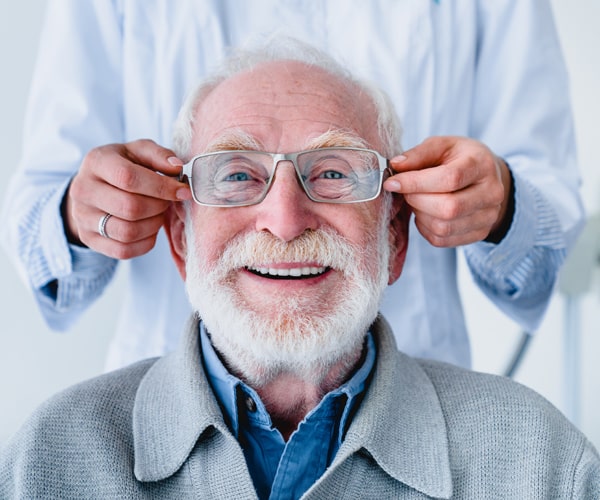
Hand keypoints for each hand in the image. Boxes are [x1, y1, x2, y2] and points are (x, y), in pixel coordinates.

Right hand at [64, 139, 191, 258]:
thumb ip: (159, 155)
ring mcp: (83, 217)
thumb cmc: (122, 167)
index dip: (161, 186)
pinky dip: (145, 241)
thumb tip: (176, 167)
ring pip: (128, 232)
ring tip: (157, 213)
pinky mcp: (89, 239)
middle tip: (167, 202)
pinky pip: (123, 250)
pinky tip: (149, 228)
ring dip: (153, 224)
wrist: (93, 187)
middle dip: (159, 206)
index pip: (129, 178)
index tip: (182, 191)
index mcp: (96, 162)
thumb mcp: (138, 152)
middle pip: (130, 207)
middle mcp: (83, 190)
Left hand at [383, 136, 512, 246]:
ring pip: (443, 227)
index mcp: (482, 164)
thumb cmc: (460, 159)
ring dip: (420, 215)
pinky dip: (425, 228)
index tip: (392, 183)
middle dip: (417, 201)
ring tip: (417, 201)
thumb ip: (418, 154)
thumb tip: (396, 166)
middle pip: (448, 208)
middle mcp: (491, 193)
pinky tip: (425, 213)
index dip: (416, 183)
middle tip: (406, 192)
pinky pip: (442, 240)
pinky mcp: (480, 233)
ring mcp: (488, 216)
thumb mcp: (442, 146)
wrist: (486, 177)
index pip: (450, 178)